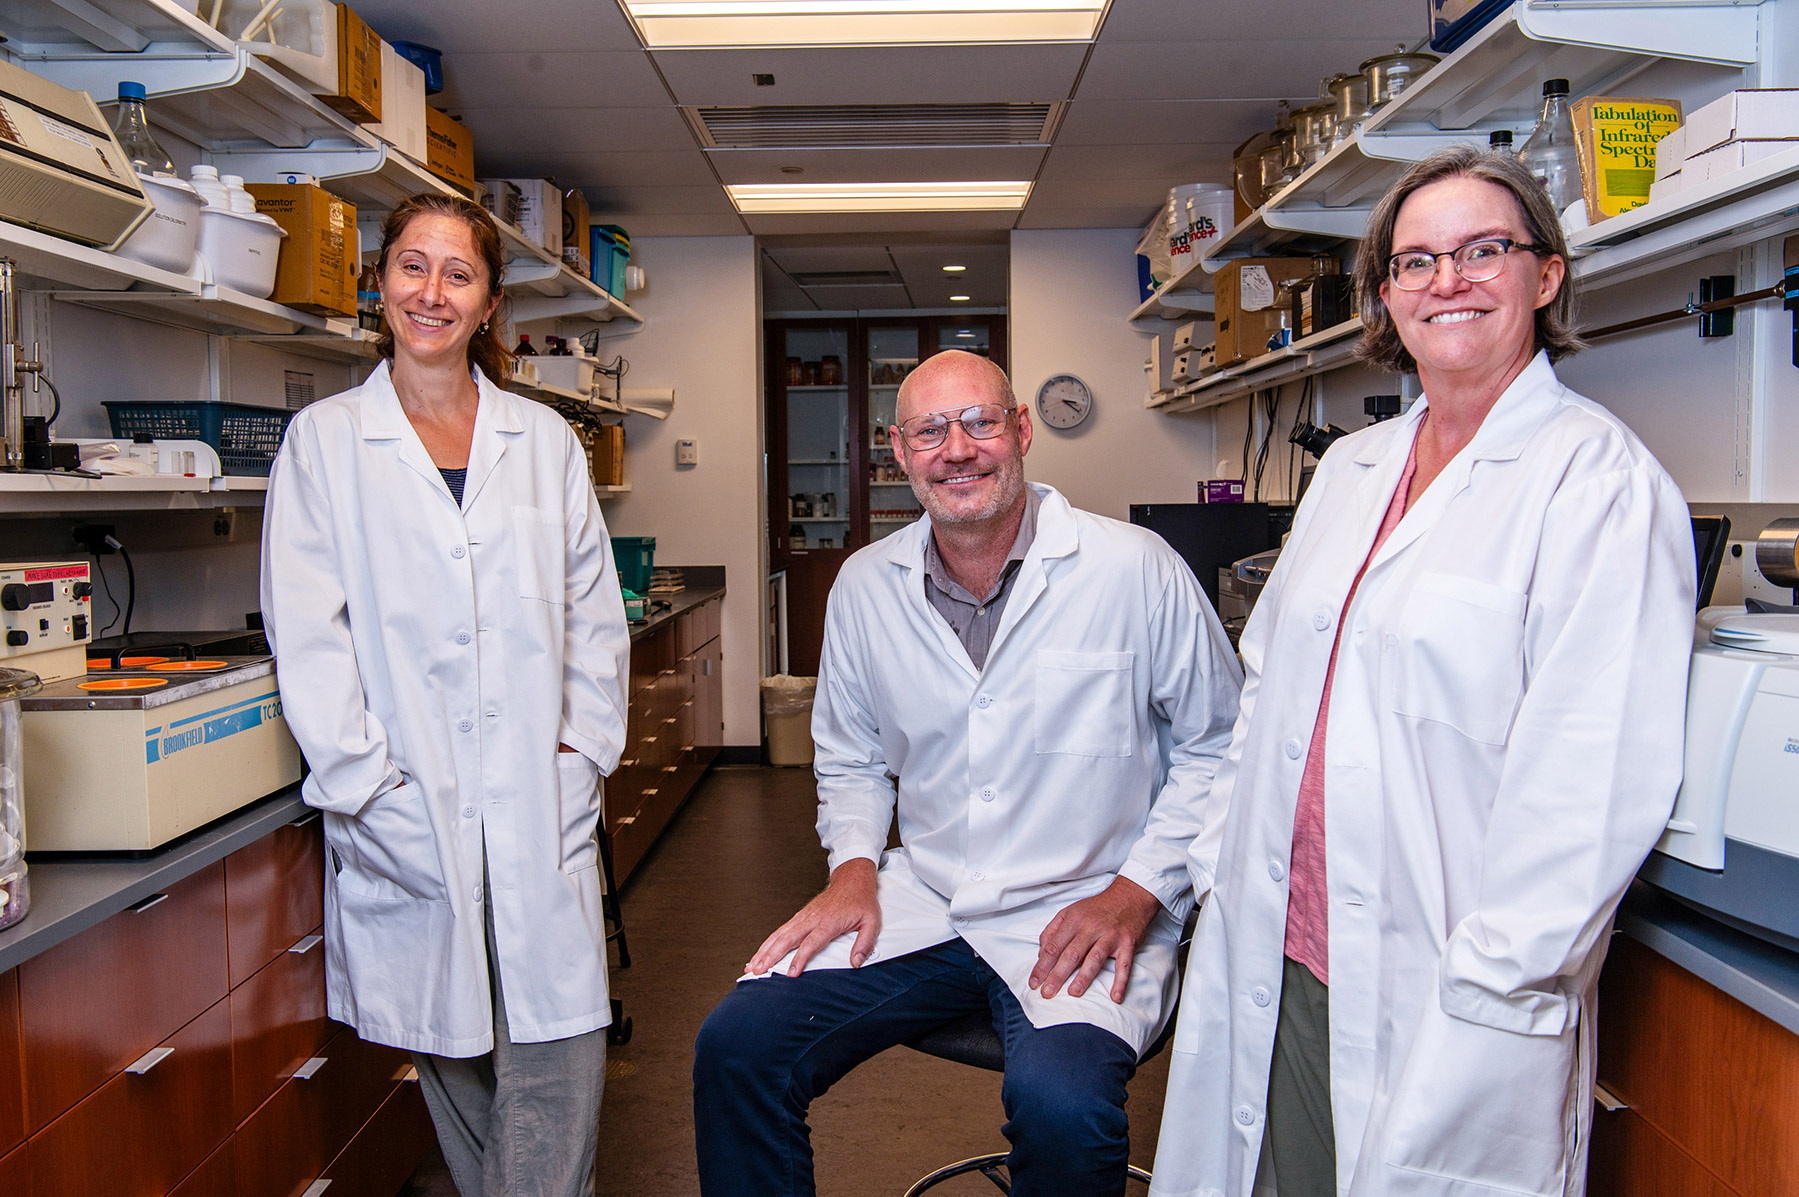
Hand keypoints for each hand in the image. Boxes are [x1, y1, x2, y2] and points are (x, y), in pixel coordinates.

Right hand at [746, 858, 880, 976]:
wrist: (852, 879)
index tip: (790, 974)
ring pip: (780, 934)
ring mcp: (804, 916)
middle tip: (757, 971)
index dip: (800, 959)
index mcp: (829, 922)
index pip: (811, 943)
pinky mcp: (800, 916)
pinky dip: (768, 942)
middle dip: (771, 956)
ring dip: (764, 950)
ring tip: (751, 965)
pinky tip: (760, 953)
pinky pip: (781, 930)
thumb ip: (865, 943)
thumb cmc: (861, 901)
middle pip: (787, 939)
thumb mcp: (872, 921)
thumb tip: (856, 963)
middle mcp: (812, 918)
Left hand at [1029, 876, 1161, 1002]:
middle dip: (1057, 975)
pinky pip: (1124, 965)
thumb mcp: (1070, 911)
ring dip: (1083, 977)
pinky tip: (1115, 997)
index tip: (1034, 982)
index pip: (1053, 946)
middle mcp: (1091, 927)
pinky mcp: (1128, 944)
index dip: (1042, 966)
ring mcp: (1110, 936)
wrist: (1129, 896)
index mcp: (1074, 920)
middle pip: (1071, 954)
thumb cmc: (1097, 908)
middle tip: (1047, 993)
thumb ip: (1053, 930)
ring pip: (1094, 959)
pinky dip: (1120, 982)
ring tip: (1073, 993)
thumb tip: (1041, 954)